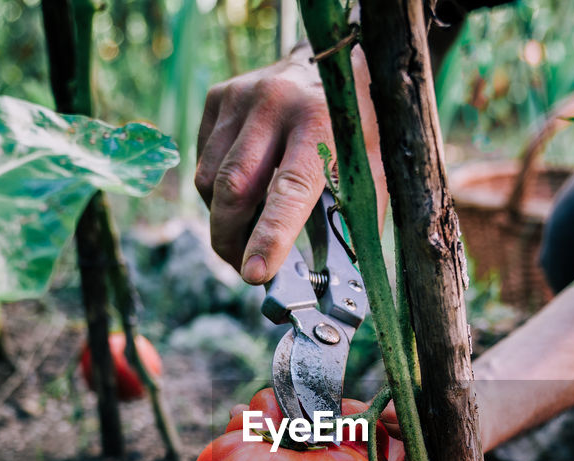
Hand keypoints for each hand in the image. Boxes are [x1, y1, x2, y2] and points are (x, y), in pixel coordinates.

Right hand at [195, 46, 382, 283]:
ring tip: (245, 233)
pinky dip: (216, 191)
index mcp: (319, 122)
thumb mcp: (370, 170)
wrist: (333, 62)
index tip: (255, 273)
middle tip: (242, 267)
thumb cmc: (356, 128)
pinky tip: (242, 193)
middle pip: (233, 188)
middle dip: (231, 240)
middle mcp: (275, 104)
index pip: (288, 189)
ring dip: (222, 219)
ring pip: (210, 179)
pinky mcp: (219, 97)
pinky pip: (203, 160)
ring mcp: (240, 97)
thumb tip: (344, 285)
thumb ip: (356, 221)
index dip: (270, 236)